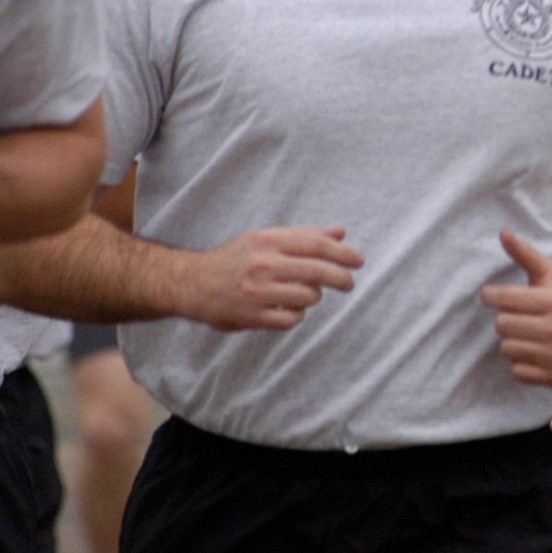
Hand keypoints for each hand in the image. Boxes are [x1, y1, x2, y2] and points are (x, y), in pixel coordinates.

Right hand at [174, 226, 363, 330]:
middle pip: (318, 271)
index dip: (343, 254)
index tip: (359, 261)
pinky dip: (296, 315)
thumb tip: (341, 233)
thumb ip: (304, 236)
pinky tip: (288, 309)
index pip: (317, 244)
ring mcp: (258, 291)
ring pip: (308, 297)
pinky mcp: (252, 316)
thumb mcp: (265, 239)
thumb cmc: (235, 259)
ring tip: (302, 294)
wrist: (192, 283)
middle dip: (341, 278)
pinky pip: (292, 319)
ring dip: (313, 297)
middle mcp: (264, 263)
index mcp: (268, 240)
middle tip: (349, 284)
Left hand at [481, 231, 551, 384]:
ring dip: (513, 341)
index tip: (493, 295)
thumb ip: (526, 254)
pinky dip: (521, 362)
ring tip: (527, 335)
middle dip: (506, 319)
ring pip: (507, 348)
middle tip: (518, 317)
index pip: (502, 299)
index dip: (492, 296)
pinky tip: (534, 352)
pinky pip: (516, 370)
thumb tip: (503, 233)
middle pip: (501, 325)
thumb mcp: (551, 275)